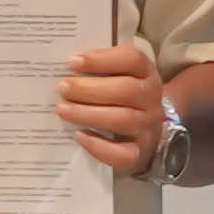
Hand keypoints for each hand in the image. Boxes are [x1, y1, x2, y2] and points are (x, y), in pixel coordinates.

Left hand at [59, 35, 179, 174]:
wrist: (143, 132)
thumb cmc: (120, 97)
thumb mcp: (118, 76)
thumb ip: (97, 68)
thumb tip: (65, 66)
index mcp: (145, 73)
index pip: (132, 59)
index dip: (102, 59)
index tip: (72, 61)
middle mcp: (151, 98)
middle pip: (127, 90)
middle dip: (90, 89)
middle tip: (62, 88)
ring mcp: (147, 127)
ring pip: (122, 119)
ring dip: (88, 114)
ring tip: (62, 109)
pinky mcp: (139, 152)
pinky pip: (123, 153)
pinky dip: (99, 146)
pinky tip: (79, 136)